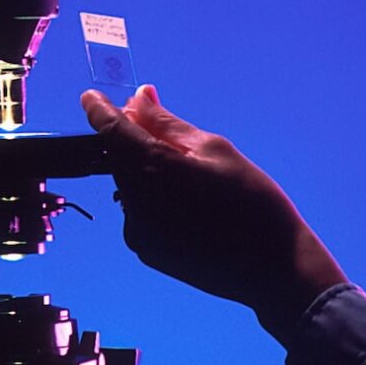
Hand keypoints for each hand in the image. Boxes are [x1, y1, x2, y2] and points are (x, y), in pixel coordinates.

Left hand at [80, 84, 348, 344]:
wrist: (273, 268)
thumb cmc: (253, 201)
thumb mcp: (214, 149)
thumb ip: (167, 124)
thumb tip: (138, 99)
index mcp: (153, 169)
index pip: (110, 130)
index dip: (98, 109)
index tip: (92, 97)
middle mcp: (136, 203)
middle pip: (119, 158)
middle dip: (132, 138)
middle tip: (160, 127)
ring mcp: (139, 232)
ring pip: (130, 186)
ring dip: (145, 170)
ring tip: (191, 174)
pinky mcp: (147, 252)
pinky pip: (140, 213)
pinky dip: (154, 198)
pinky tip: (191, 203)